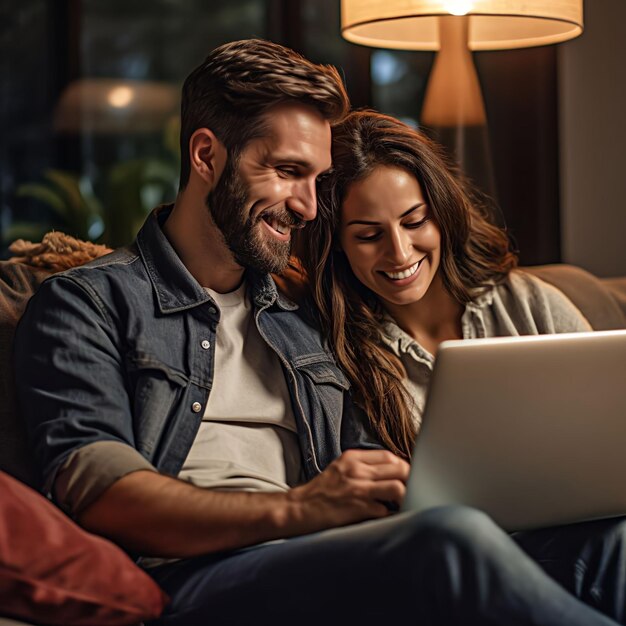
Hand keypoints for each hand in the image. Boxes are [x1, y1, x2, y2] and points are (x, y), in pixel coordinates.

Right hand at [284, 449, 409, 533]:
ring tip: (402, 505)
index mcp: (352, 458)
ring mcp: (357, 489)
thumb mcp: (340, 469)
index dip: (402, 467)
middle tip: (411, 491)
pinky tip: (388, 518)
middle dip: (410, 481)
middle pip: (399, 468)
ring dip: (404, 498)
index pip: (389, 456)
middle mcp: (356, 470)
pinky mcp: (357, 508)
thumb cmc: (320, 492)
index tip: (405, 478)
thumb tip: (391, 473)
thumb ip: (362, 467)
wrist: (297, 509)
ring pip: (397, 487)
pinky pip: (385, 510)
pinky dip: (390, 514)